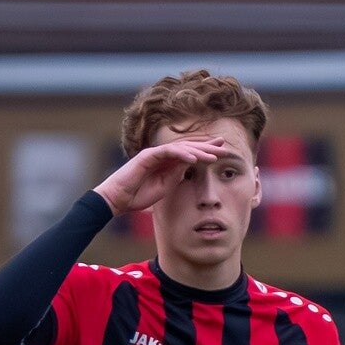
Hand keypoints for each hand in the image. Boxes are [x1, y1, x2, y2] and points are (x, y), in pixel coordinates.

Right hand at [94, 136, 227, 216]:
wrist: (119, 199)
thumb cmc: (139, 195)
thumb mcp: (165, 187)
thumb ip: (177, 175)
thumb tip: (191, 166)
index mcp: (167, 162)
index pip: (189, 154)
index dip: (205, 152)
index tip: (220, 153)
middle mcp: (162, 154)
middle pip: (188, 146)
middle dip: (206, 146)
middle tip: (224, 146)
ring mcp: (155, 153)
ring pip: (181, 148)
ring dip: (198, 151)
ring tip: (213, 155)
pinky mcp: (148, 155)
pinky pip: (168, 152)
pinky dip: (182, 154)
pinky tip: (194, 158)